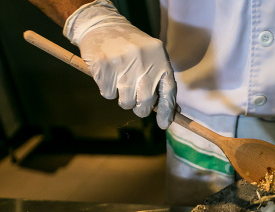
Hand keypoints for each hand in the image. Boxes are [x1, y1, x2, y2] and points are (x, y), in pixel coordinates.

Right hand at [64, 0, 175, 128]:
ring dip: (123, 99)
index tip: (163, 124)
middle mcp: (143, 60)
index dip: (166, 111)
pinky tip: (108, 75)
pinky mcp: (103, 65)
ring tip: (120, 83)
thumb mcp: (152, 57)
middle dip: (140, 108)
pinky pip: (107, 94)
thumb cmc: (131, 47)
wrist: (103, 25)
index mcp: (160, 57)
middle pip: (145, 101)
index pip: (168, 91)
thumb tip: (171, 113)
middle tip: (135, 103)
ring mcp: (123, 62)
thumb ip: (160, 81)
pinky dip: (106, 90)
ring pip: (125, 101)